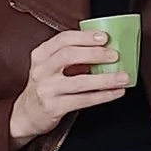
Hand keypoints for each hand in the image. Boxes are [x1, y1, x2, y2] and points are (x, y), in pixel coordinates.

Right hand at [8, 28, 128, 145]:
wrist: (27, 113)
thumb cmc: (46, 85)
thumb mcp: (50, 66)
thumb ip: (71, 55)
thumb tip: (105, 48)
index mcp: (41, 55)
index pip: (63, 39)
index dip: (85, 37)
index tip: (104, 37)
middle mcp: (41, 70)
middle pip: (68, 55)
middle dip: (95, 54)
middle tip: (115, 55)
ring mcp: (46, 89)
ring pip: (79, 81)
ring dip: (104, 79)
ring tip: (123, 77)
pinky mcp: (53, 107)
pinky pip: (82, 100)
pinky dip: (102, 96)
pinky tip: (116, 92)